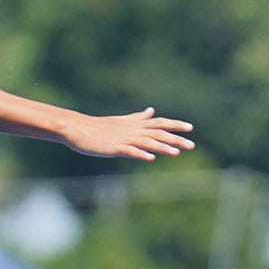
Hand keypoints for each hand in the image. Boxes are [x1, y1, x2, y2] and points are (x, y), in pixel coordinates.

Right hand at [60, 107, 194, 159]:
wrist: (76, 128)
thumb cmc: (98, 126)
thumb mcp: (121, 121)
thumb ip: (138, 117)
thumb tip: (151, 111)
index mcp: (134, 124)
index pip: (159, 123)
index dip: (175, 125)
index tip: (190, 128)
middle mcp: (132, 130)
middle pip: (157, 133)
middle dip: (175, 139)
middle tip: (192, 145)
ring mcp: (123, 138)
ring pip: (146, 142)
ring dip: (161, 147)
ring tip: (176, 153)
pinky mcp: (113, 147)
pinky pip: (128, 151)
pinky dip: (140, 153)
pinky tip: (150, 158)